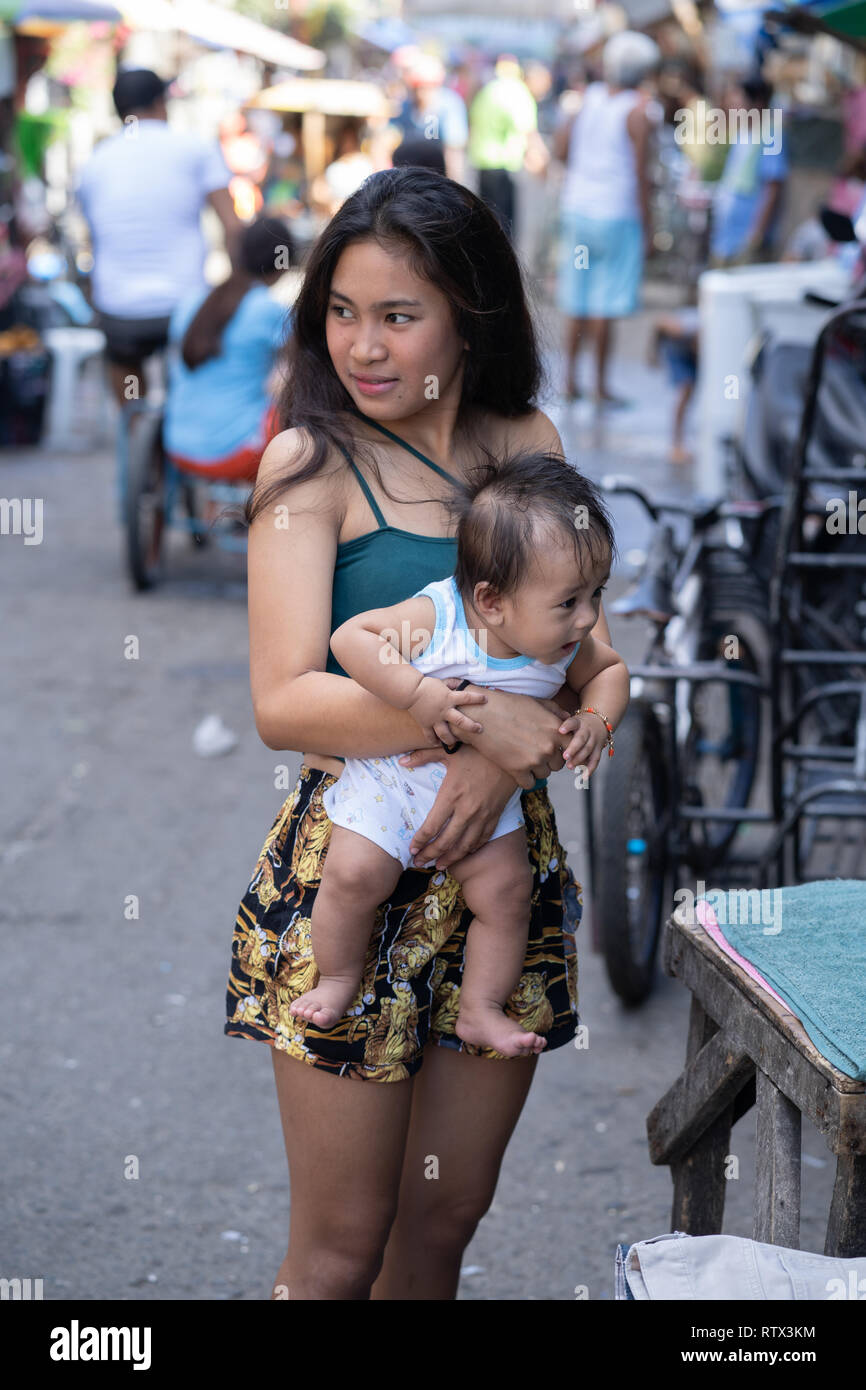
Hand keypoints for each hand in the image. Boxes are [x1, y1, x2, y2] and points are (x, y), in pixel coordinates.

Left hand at [406, 746, 520, 868]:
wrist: (510, 754)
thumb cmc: (477, 750)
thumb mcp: (449, 750)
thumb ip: (423, 756)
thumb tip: (402, 760)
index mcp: (451, 795)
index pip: (431, 826)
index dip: (419, 840)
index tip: (412, 848)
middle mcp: (466, 810)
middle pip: (445, 841)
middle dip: (430, 855)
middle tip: (419, 863)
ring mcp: (483, 816)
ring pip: (464, 846)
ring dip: (450, 858)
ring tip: (438, 866)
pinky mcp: (495, 816)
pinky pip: (481, 839)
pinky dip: (470, 849)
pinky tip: (462, 853)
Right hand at [407, 675, 486, 745]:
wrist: (410, 690)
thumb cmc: (427, 685)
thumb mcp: (443, 683)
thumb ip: (453, 685)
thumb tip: (463, 683)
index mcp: (449, 697)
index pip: (467, 697)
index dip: (477, 698)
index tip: (486, 699)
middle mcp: (444, 710)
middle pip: (460, 721)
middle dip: (471, 726)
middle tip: (480, 729)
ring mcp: (435, 719)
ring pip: (445, 734)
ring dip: (452, 740)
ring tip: (457, 742)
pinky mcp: (425, 724)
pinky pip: (430, 736)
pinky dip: (433, 741)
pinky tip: (438, 744)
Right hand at [453, 685, 571, 787]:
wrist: (480, 714)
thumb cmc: (508, 705)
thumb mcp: (535, 702)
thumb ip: (555, 711)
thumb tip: (567, 718)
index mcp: (555, 729)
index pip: (573, 747)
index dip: (565, 749)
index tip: (556, 749)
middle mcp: (548, 746)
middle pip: (558, 764)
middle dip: (550, 760)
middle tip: (535, 753)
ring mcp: (533, 760)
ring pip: (544, 774)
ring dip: (537, 769)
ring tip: (524, 758)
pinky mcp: (517, 770)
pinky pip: (529, 783)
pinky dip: (524, 779)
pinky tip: (517, 769)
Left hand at [557, 712, 606, 776]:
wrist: (599, 722)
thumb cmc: (578, 724)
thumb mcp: (569, 719)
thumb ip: (558, 723)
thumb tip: (543, 728)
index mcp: (578, 722)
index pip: (573, 722)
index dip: (567, 726)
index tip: (560, 731)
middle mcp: (587, 730)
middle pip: (581, 739)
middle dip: (573, 748)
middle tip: (564, 756)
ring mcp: (594, 740)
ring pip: (587, 749)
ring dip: (579, 759)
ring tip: (570, 766)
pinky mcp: (598, 749)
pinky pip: (595, 759)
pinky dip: (590, 768)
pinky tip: (583, 775)